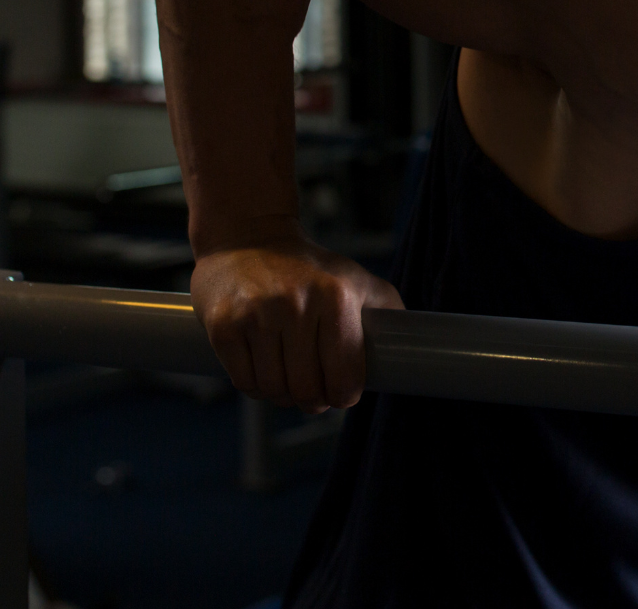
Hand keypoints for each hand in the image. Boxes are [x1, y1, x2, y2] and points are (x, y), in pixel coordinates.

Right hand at [190, 242, 404, 410]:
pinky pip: (243, 382)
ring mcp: (255, 314)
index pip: (345, 376)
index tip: (341, 393)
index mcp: (336, 295)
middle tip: (313, 393)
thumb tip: (414, 344)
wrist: (247, 237)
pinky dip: (255, 387)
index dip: (344, 395)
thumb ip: (388, 307)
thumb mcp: (355, 278)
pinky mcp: (223, 325)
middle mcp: (296, 303)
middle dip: (313, 401)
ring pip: (274, 390)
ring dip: (282, 395)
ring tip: (287, 378)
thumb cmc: (308, 267)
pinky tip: (262, 369)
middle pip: (308, 389)